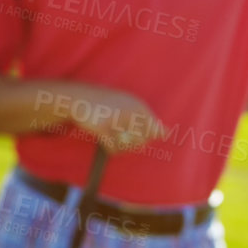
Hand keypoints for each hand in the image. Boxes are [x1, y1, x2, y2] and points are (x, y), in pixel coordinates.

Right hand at [38, 84, 166, 153]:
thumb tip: (168, 133)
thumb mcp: (130, 106)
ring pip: (127, 146)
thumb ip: (149, 120)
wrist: (80, 98)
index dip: (145, 137)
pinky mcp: (103, 128)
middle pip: (142, 141)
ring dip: (121, 146)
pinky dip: (110, 149)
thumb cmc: (108, 105)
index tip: (132, 134)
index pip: (153, 130)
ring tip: (113, 138)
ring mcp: (117, 120)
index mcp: (139, 105)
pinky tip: (105, 142)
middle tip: (121, 137)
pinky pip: (113, 148)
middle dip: (133, 144)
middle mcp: (130, 111)